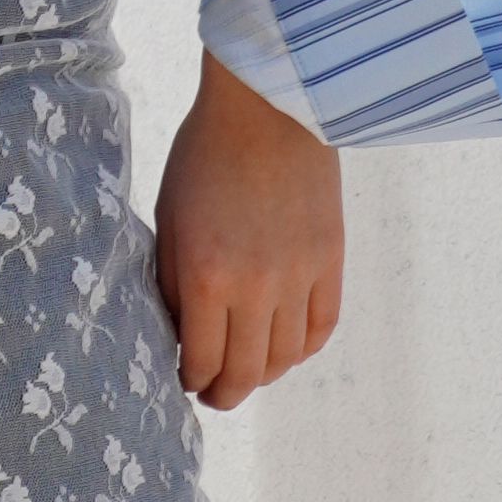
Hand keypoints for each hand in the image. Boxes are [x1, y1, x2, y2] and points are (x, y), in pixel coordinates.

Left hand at [154, 53, 345, 409]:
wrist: (267, 107)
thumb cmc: (204, 158)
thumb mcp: (170, 223)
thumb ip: (176, 284)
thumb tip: (182, 336)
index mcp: (207, 277)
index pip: (200, 362)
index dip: (189, 381)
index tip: (183, 380)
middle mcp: (257, 286)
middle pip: (246, 373)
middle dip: (225, 393)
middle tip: (213, 395)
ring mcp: (300, 275)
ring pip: (287, 358)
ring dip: (265, 374)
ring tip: (248, 371)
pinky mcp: (331, 259)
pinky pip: (322, 326)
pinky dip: (304, 347)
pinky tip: (286, 346)